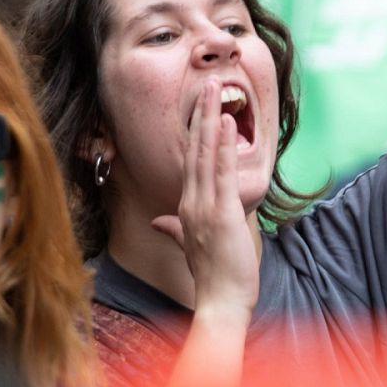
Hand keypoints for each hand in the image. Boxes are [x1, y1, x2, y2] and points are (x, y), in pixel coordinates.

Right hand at [151, 78, 259, 317]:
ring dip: (211, 119)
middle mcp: (191, 202)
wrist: (219, 302)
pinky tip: (226, 123)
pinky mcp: (220, 212)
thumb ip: (175, 230)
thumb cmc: (213, 277)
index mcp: (186, 207)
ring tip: (216, 90)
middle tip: (208, 83)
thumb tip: (159, 221)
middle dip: (201, 114)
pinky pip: (220, 172)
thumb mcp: (191, 246)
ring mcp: (204, 206)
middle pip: (195, 149)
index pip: (191, 162)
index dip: (195, 133)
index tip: (201, 107)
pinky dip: (222, 146)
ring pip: (206, 154)